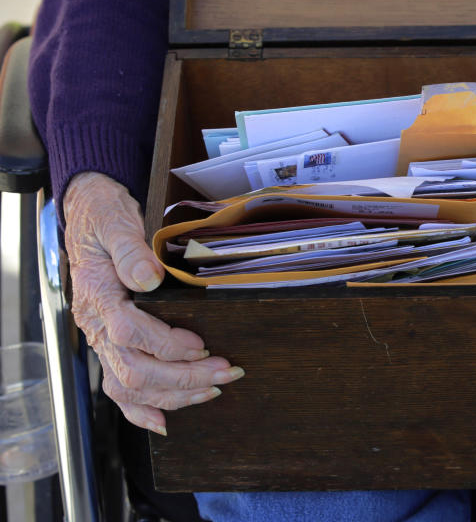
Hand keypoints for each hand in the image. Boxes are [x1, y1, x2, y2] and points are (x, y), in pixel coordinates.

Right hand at [63, 172, 243, 434]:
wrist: (88, 215)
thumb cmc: (104, 218)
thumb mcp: (116, 222)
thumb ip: (131, 250)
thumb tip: (149, 277)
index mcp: (99, 295)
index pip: (130, 332)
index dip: (166, 344)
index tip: (201, 344)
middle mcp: (96, 324)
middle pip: (134, 369)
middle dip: (183, 377)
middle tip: (226, 371)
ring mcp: (101, 338)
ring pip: (129, 385)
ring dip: (174, 394)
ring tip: (214, 389)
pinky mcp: (110, 344)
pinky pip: (117, 388)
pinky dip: (140, 409)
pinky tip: (165, 420)